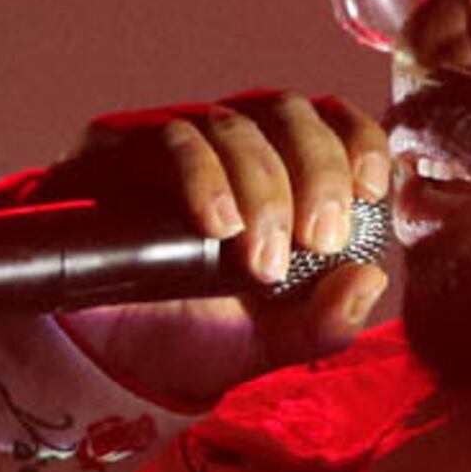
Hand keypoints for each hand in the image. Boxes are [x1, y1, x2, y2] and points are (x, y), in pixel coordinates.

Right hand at [33, 91, 393, 410]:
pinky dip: (202, 176)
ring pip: (233, 124)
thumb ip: (322, 321)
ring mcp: (174, 141)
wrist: (98, 357)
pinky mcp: (118, 147)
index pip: (329, 124)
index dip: (357, 141)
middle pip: (289, 114)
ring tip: (260, 258)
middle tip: (319, 240)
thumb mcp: (267, 342)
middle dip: (316, 173)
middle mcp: (230, 146)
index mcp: (279, 174)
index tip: (370, 190)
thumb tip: (372, 279)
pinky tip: (216, 224)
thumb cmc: (189, 336)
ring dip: (261, 187)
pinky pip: (169, 137)